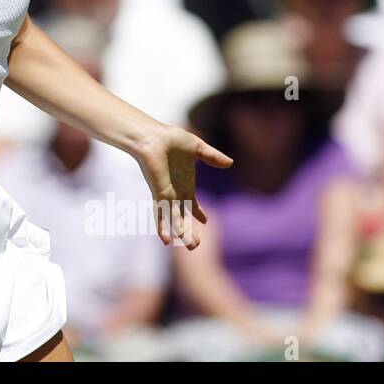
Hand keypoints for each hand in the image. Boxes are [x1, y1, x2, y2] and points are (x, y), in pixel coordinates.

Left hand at [132, 125, 232, 249]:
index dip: (198, 213)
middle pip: (184, 216)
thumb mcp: (197, 148)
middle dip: (190, 231)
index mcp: (185, 183)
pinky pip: (161, 214)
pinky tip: (166, 240)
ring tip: (191, 247)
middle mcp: (176, 192)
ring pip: (176, 219)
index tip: (205, 221)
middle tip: (196, 245)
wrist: (153, 137)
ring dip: (183, 233)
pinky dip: (163, 227)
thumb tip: (230, 163)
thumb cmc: (171, 139)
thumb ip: (212, 156)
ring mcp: (167, 194)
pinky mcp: (160, 194)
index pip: (192, 203)